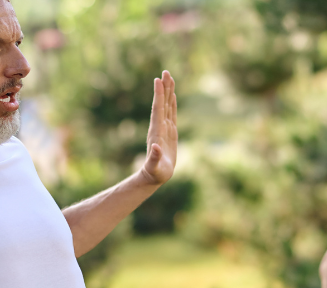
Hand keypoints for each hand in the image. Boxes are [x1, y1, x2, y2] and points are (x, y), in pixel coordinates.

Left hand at [140, 70, 177, 184]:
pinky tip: (172, 94)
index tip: (157, 81)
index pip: (157, 110)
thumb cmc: (155, 172)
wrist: (154, 175)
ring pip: (167, 106)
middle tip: (165, 71)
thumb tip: (156, 148)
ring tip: (169, 77)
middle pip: (162, 103)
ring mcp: (164, 128)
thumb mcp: (155, 166)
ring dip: (168, 92)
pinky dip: (172, 103)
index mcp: (156, 132)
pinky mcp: (170, 132)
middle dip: (163, 88)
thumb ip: (154, 158)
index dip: (158, 95)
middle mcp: (159, 127)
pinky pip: (171, 113)